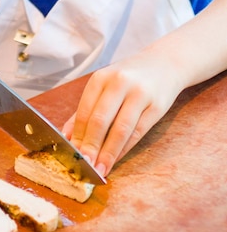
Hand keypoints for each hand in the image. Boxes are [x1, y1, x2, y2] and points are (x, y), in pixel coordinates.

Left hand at [62, 52, 184, 176]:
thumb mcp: (104, 85)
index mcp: (101, 78)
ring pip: (120, 129)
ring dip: (108, 153)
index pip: (84, 112)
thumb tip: (67, 137)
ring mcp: (140, 94)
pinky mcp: (157, 106)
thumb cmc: (128, 77)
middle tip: (85, 166)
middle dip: (91, 147)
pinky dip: (125, 148)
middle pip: (100, 121)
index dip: (78, 136)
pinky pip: (138, 132)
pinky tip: (117, 158)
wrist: (164, 62)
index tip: (72, 155)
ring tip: (101, 169)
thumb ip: (85, 110)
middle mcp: (119, 83)